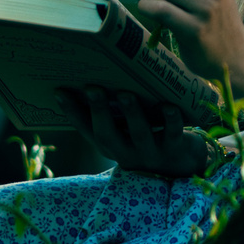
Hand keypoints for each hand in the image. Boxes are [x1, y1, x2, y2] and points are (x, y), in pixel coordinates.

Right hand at [61, 86, 203, 178]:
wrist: (184, 167)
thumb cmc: (150, 139)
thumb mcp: (128, 131)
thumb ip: (115, 113)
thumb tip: (100, 75)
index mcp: (112, 145)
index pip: (87, 130)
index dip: (72, 113)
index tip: (59, 91)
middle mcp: (127, 152)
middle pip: (108, 135)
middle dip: (99, 112)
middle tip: (93, 89)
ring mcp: (150, 153)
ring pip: (139, 134)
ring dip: (132, 114)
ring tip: (126, 94)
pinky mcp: (175, 150)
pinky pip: (172, 134)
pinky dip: (171, 120)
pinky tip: (170, 106)